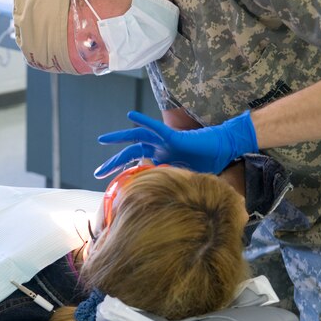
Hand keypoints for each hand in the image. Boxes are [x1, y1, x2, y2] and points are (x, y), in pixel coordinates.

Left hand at [94, 110, 257, 177]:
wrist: (223, 151)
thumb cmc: (207, 164)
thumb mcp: (182, 180)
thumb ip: (169, 184)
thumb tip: (158, 205)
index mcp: (160, 158)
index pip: (136, 164)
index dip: (122, 173)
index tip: (108, 184)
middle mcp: (159, 148)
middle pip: (130, 153)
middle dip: (113, 163)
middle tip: (97, 174)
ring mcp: (165, 141)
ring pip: (137, 136)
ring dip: (119, 137)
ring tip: (102, 139)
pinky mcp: (173, 136)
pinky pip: (156, 127)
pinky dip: (143, 120)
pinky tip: (130, 115)